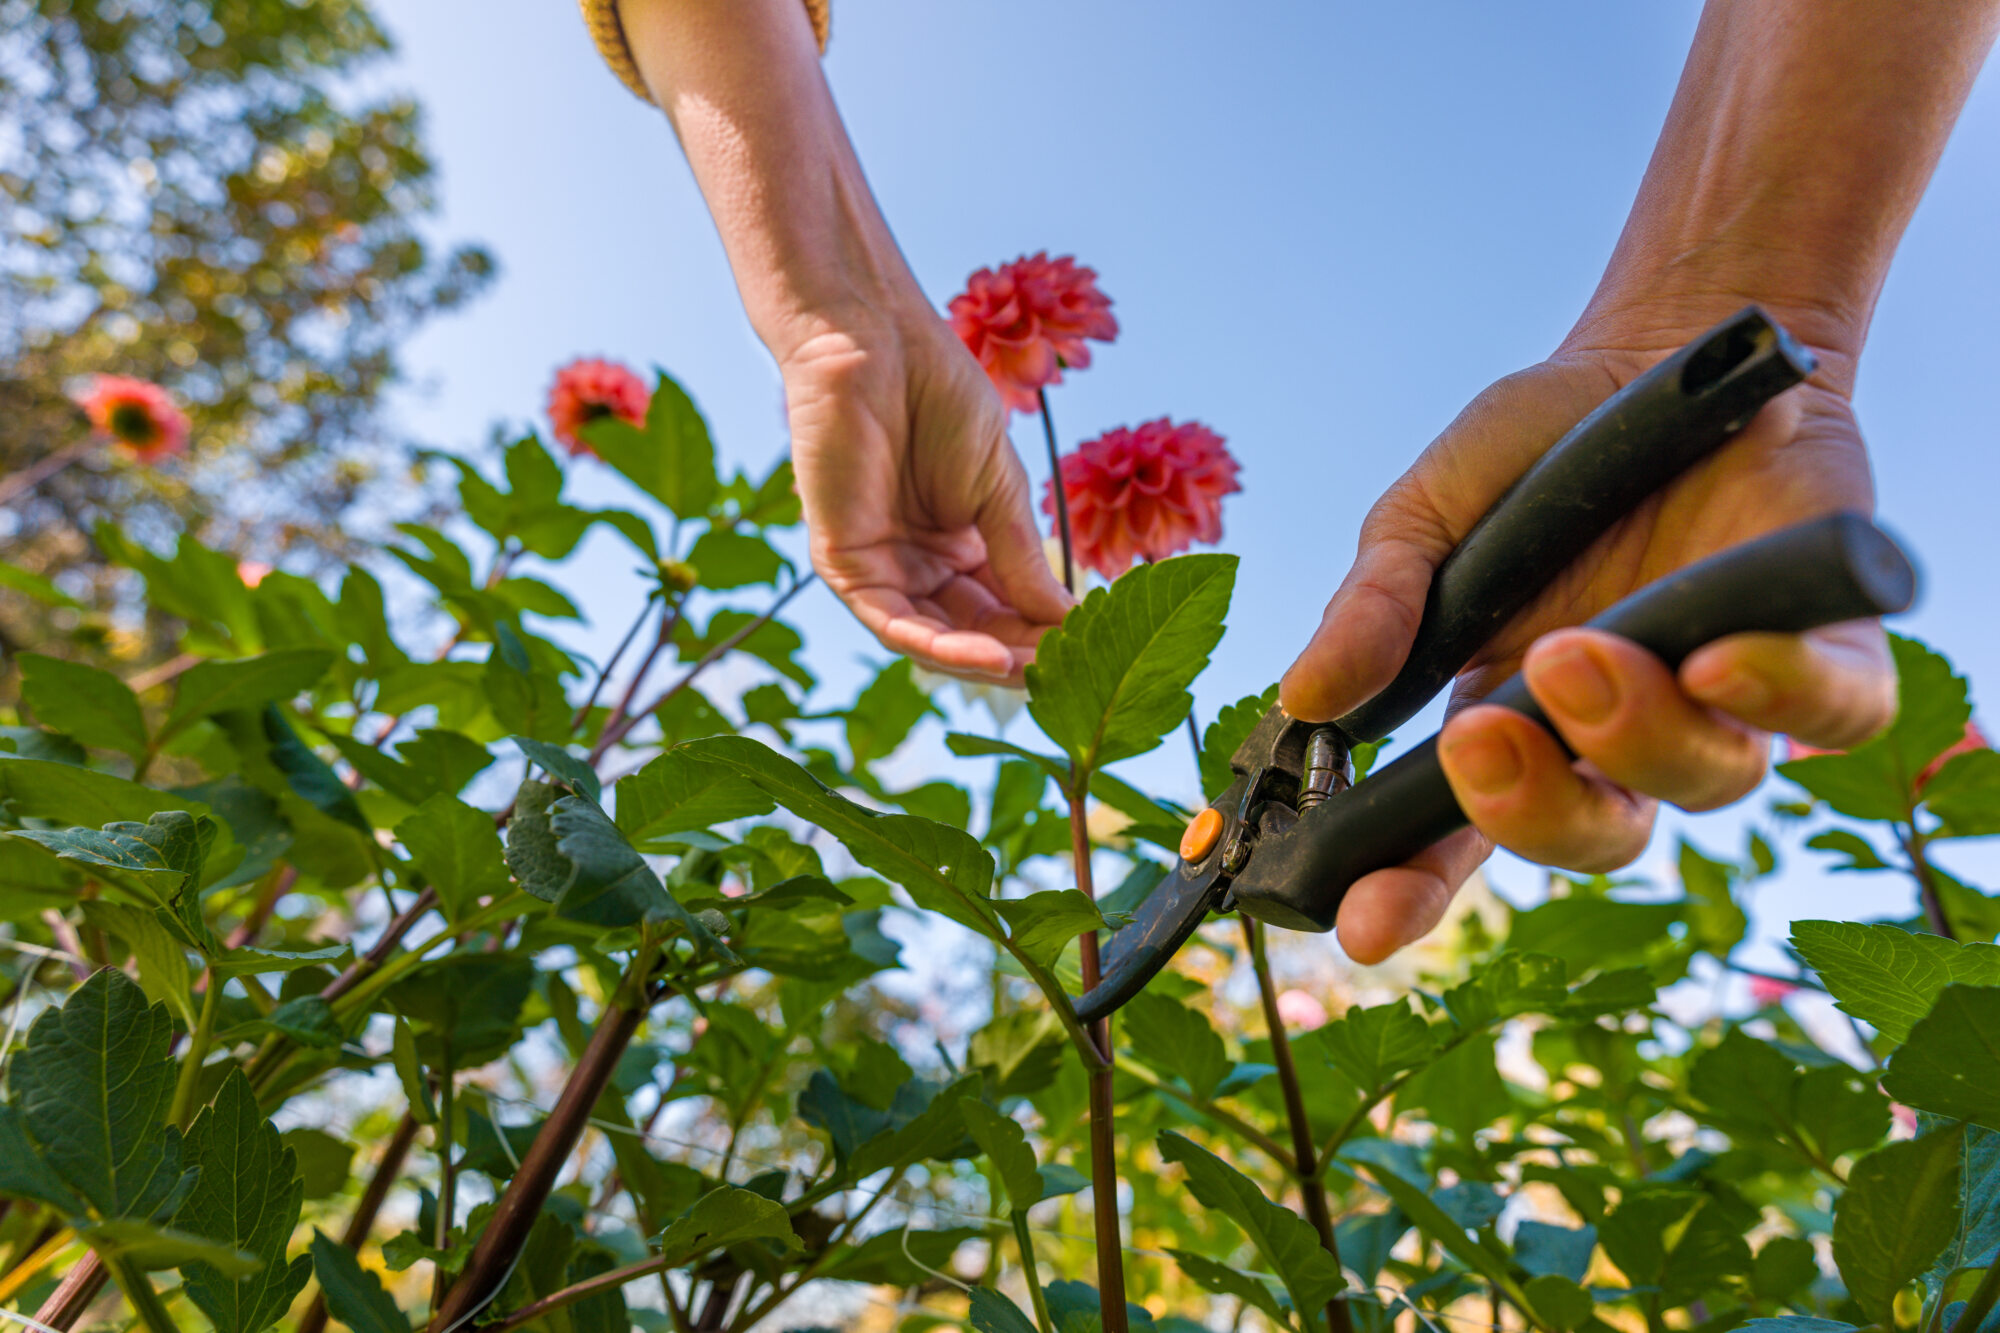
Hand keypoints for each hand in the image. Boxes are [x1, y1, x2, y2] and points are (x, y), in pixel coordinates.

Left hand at [781, 307, 1071, 683]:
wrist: (879, 341)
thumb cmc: (938, 394)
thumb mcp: (1001, 488)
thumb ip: (1023, 559)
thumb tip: (1067, 623)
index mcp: (957, 545)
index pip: (1001, 610)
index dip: (1041, 634)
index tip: (1088, 649)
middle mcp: (916, 564)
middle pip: (968, 634)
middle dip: (1017, 655)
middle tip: (1068, 671)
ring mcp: (879, 566)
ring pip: (930, 641)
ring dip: (983, 663)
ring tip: (1034, 671)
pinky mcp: (843, 563)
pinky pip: (891, 624)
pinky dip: (940, 648)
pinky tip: (992, 656)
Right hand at [1280, 330, 1895, 964]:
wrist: (1666, 350)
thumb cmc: (1537, 449)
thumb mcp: (1426, 517)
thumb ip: (1375, 607)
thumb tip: (1308, 700)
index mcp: (1508, 717)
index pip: (1458, 836)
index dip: (1413, 889)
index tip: (1363, 922)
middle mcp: (1619, 732)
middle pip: (1594, 835)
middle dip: (1535, 808)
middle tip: (1484, 733)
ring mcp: (1724, 697)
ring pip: (1707, 783)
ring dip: (1639, 736)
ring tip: (1586, 651)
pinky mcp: (1827, 646)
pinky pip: (1833, 715)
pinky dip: (1787, 699)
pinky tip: (1729, 657)